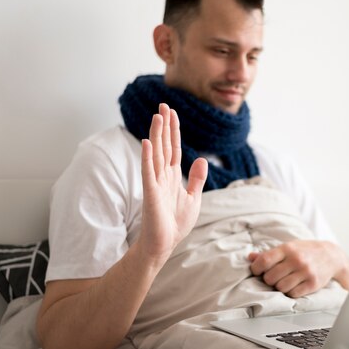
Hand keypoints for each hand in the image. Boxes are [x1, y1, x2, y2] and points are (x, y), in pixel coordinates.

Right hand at [137, 103, 207, 267]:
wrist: (164, 244)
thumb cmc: (175, 224)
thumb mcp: (193, 198)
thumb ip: (196, 179)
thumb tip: (201, 160)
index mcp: (173, 176)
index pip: (174, 148)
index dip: (174, 130)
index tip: (172, 113)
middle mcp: (163, 176)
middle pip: (164, 145)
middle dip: (164, 125)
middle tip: (163, 104)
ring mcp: (155, 183)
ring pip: (156, 153)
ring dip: (156, 135)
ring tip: (157, 116)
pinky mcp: (150, 193)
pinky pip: (148, 171)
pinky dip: (147, 157)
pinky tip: (146, 142)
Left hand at [248, 240, 348, 297]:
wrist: (331, 256)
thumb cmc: (305, 251)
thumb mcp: (288, 247)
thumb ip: (269, 253)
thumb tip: (250, 257)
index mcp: (288, 249)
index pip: (264, 261)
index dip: (256, 268)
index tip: (257, 271)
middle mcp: (296, 260)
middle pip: (270, 277)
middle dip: (269, 280)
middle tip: (274, 277)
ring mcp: (305, 272)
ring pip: (281, 288)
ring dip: (279, 287)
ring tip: (284, 281)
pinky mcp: (312, 284)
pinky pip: (293, 294)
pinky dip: (290, 292)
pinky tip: (293, 285)